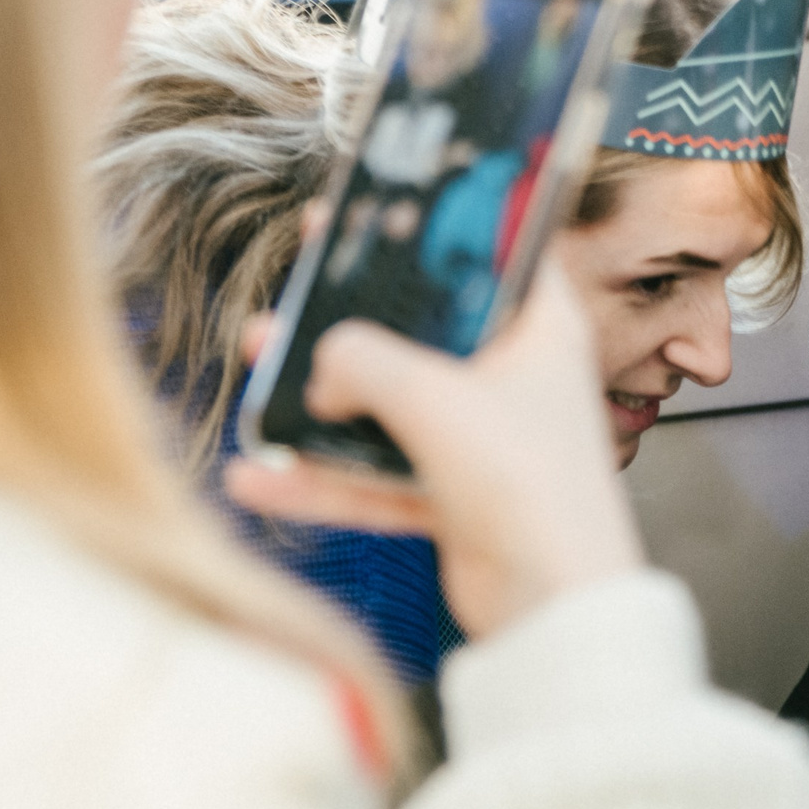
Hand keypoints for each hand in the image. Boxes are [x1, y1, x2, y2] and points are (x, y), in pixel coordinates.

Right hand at [223, 264, 641, 640]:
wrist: (555, 603)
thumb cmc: (524, 482)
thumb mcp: (433, 398)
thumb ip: (364, 363)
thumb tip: (320, 362)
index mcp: (541, 330)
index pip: (494, 253)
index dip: (439, 224)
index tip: (380, 204)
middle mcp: (517, 376)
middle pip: (426, 327)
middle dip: (354, 313)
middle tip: (295, 286)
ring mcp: (486, 438)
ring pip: (391, 400)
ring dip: (321, 389)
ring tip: (253, 361)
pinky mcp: (456, 495)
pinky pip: (376, 475)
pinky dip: (322, 477)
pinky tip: (256, 475)